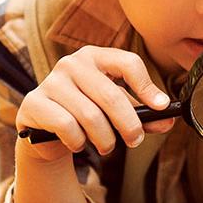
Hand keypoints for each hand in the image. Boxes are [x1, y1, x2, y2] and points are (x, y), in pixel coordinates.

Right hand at [14, 46, 177, 160]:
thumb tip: (168, 121)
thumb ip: (143, 114)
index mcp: (95, 57)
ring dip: (104, 139)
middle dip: (129, 124)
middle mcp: (72, 63)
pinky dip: (78, 141)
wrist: (46, 130)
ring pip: (90, 116)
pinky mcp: (34, 103)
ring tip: (106, 145)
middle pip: (111, 95)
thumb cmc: (87, 114)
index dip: (148, 87)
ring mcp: (51, 81)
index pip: (128, 62)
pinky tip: (79, 143)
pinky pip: (66, 126)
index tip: (162, 108)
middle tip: (135, 140)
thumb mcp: (117, 112)